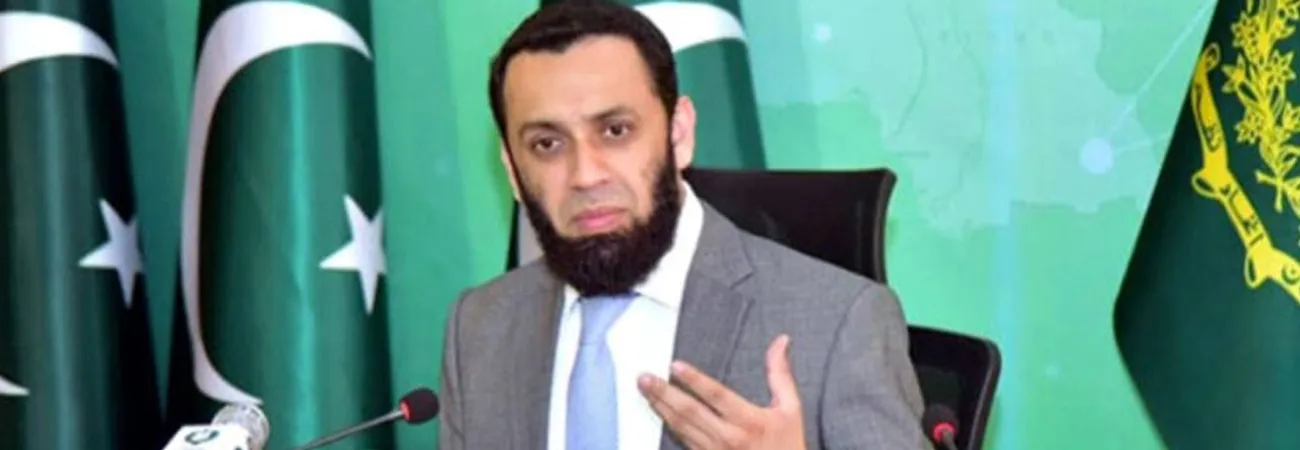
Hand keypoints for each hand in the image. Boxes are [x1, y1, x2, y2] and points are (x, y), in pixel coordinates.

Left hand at [637, 334, 805, 449]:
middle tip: (644, 378)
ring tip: (645, 390)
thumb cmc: (788, 446)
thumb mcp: (790, 409)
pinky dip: (668, 426)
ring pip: (681, 428)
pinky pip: (683, 442)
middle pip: (690, 412)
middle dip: (664, 393)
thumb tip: (781, 342)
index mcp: (749, 421)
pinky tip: (659, 412)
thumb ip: (780, 374)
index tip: (675, 366)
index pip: (717, 396)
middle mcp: (729, 438)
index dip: (695, 380)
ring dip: (661, 408)